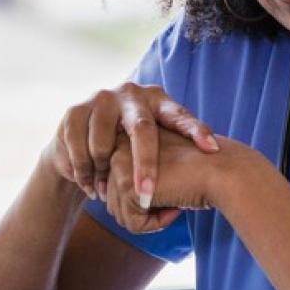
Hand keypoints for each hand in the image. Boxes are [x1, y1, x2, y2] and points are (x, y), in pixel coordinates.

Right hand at [43, 83, 218, 207]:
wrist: (83, 134)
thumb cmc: (130, 140)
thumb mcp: (157, 138)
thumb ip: (179, 144)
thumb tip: (215, 156)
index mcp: (157, 99)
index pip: (179, 115)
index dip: (196, 130)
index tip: (211, 148)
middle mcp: (130, 94)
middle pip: (141, 130)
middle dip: (144, 165)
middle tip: (146, 195)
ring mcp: (101, 99)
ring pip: (103, 143)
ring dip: (104, 173)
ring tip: (104, 193)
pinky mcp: (74, 111)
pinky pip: (77, 146)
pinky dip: (82, 170)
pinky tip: (87, 185)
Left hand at [103, 127, 247, 232]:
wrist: (223, 168)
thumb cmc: (204, 168)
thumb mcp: (165, 166)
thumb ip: (140, 176)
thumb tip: (114, 202)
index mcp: (127, 139)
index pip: (118, 185)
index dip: (145, 197)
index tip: (171, 187)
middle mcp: (118, 148)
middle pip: (115, 201)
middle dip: (144, 211)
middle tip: (175, 199)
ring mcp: (120, 166)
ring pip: (120, 214)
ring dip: (150, 219)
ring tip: (175, 203)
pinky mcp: (128, 186)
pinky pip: (133, 224)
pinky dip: (155, 225)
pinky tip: (175, 208)